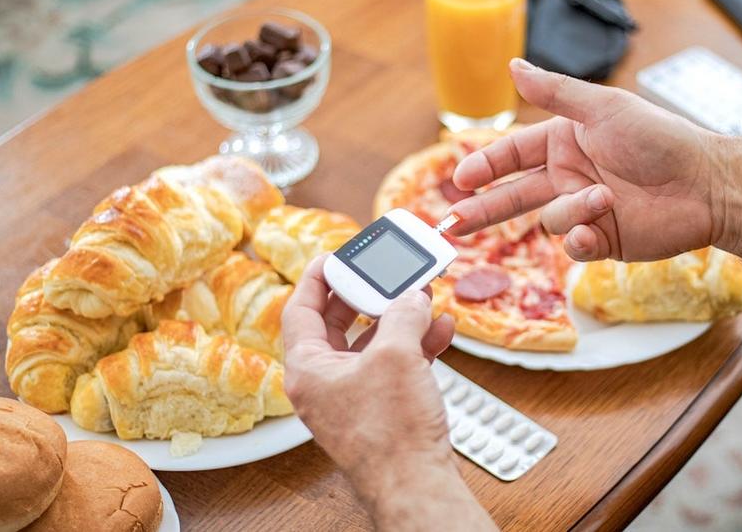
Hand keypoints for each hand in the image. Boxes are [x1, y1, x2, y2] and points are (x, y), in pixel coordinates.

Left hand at [281, 256, 456, 496]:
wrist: (416, 486)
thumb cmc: (392, 433)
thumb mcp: (397, 355)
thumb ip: (403, 314)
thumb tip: (411, 296)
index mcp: (307, 370)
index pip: (301, 310)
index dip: (317, 278)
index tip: (333, 256)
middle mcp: (323, 384)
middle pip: (338, 324)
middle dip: (368, 296)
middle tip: (383, 273)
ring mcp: (352, 399)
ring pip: (371, 345)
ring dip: (399, 320)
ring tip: (423, 298)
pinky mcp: (380, 411)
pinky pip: (393, 367)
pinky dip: (415, 346)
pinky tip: (440, 331)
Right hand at [450, 58, 722, 261]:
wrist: (707, 184)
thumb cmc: (661, 139)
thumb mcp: (603, 108)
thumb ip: (554, 92)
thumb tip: (512, 66)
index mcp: (566, 141)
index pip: (513, 154)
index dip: (486, 166)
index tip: (462, 177)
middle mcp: (571, 175)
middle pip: (514, 195)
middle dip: (483, 209)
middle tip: (453, 224)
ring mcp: (586, 209)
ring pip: (549, 220)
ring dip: (571, 211)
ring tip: (604, 200)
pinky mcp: (604, 240)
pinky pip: (574, 246)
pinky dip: (581, 239)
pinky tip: (598, 230)